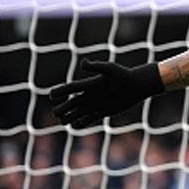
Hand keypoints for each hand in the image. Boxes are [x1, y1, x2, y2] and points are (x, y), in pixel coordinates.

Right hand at [49, 60, 164, 128]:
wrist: (137, 86)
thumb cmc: (124, 75)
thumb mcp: (110, 69)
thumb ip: (96, 66)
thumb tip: (83, 62)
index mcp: (90, 84)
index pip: (71, 87)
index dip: (61, 91)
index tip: (51, 95)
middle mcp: (90, 95)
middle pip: (72, 103)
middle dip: (64, 108)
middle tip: (56, 113)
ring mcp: (96, 104)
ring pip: (79, 112)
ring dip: (70, 117)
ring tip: (62, 121)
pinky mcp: (103, 111)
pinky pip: (90, 118)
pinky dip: (82, 123)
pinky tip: (76, 126)